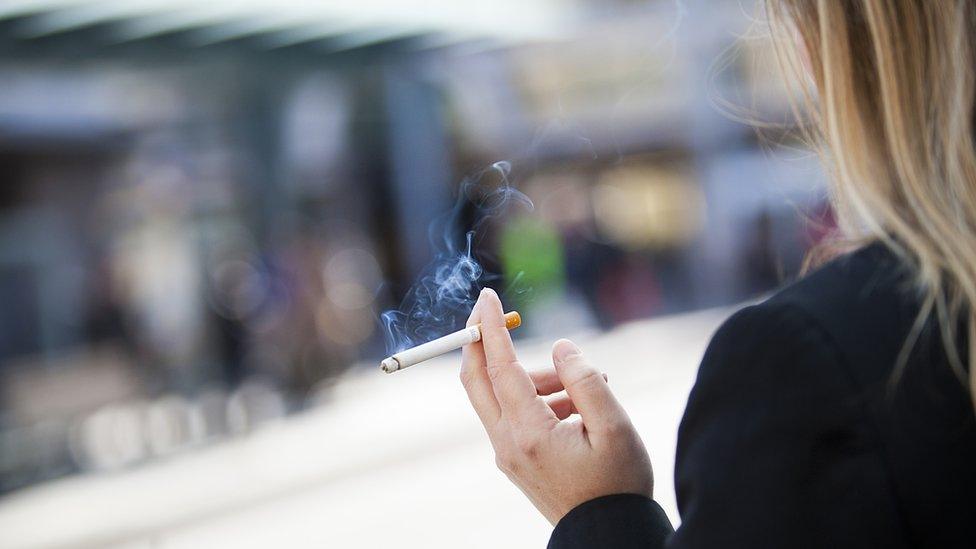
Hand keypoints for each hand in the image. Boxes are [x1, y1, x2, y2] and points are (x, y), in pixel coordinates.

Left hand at [460, 288, 653, 524]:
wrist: (608, 535)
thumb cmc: (618, 484)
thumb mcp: (615, 427)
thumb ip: (585, 380)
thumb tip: (560, 347)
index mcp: (530, 433)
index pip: (500, 367)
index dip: (491, 328)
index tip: (488, 296)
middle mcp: (508, 442)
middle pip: (477, 379)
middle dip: (482, 340)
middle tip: (494, 309)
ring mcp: (508, 453)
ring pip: (502, 395)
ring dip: (535, 375)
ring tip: (594, 385)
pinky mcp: (515, 458)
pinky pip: (514, 413)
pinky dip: (538, 397)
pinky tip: (580, 404)